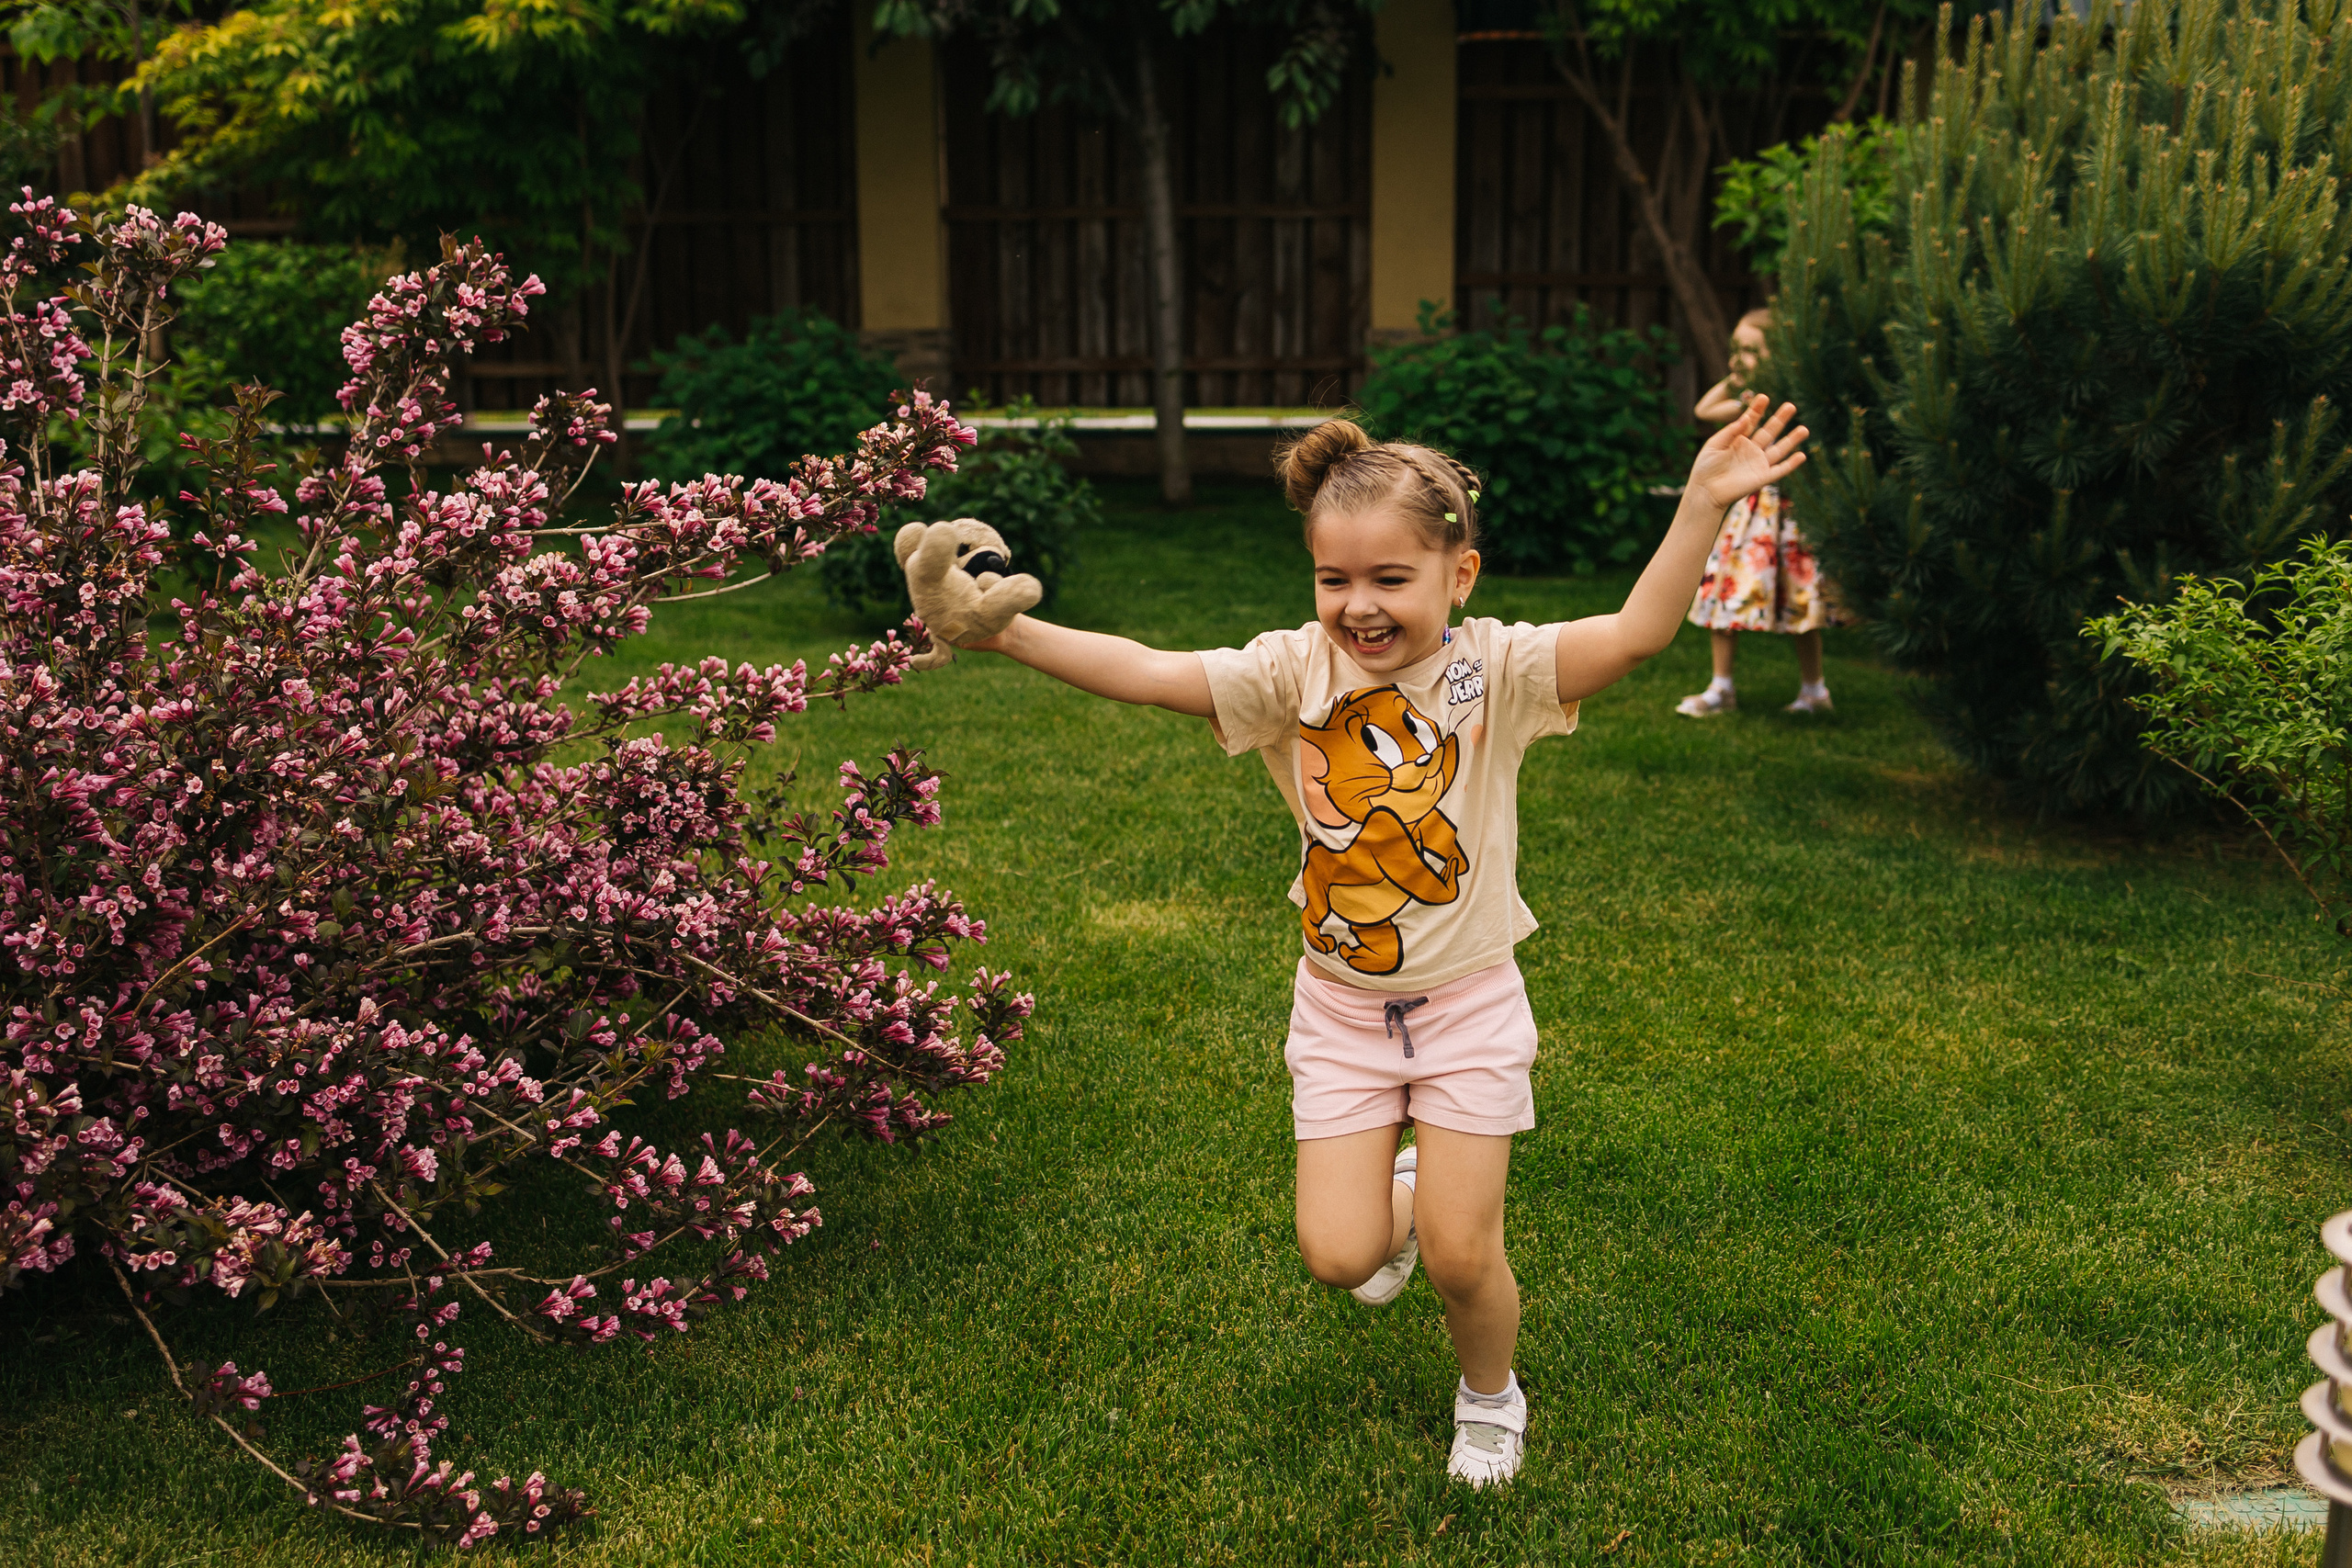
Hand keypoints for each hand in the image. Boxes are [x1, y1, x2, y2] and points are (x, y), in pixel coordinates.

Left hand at [1688, 392, 1807, 510]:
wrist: (1705, 491)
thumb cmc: (1706, 468)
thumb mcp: (1715, 445)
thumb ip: (1730, 431)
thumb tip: (1746, 418)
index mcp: (1739, 440)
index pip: (1752, 421)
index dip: (1758, 409)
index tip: (1763, 397)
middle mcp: (1751, 450)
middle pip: (1769, 432)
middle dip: (1780, 419)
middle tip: (1791, 406)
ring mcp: (1758, 463)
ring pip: (1779, 450)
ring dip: (1792, 440)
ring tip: (1804, 429)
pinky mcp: (1762, 478)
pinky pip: (1780, 470)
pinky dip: (1791, 464)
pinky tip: (1801, 456)